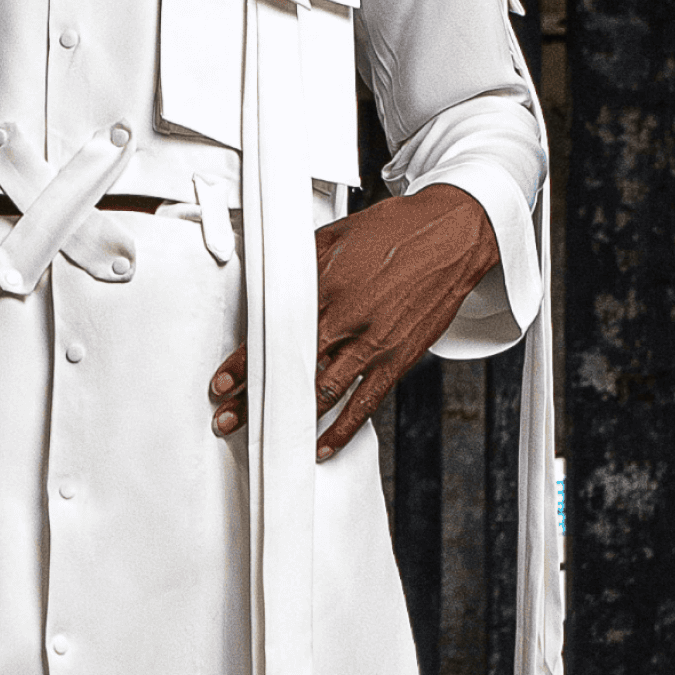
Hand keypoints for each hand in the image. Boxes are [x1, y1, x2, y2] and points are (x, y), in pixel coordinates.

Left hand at [209, 184, 497, 457]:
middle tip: (227, 418)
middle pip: (291, 366)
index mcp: (326, 284)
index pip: (273, 331)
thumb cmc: (396, 229)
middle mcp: (347, 316)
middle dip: (255, 397)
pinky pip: (366, 401)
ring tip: (265, 437)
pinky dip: (343, 428)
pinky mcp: (399, 357)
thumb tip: (271, 278)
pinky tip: (323, 445)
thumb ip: (303, 261)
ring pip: (324, 391)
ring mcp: (374, 341)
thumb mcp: (338, 233)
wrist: (454, 234)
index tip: (221, 384)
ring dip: (292, 418)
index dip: (243, 361)